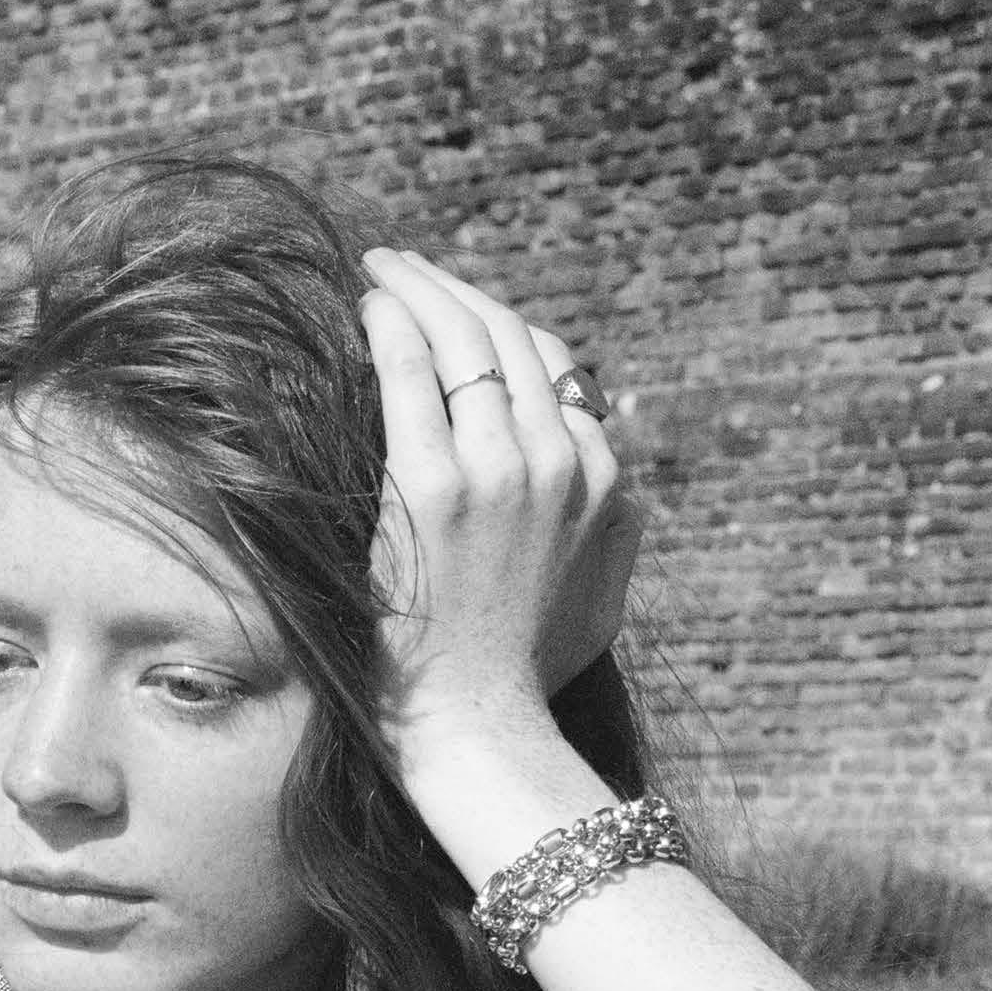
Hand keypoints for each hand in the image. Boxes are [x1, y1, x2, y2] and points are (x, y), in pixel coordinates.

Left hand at [359, 250, 641, 792]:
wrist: (480, 724)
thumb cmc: (524, 675)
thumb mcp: (597, 598)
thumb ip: (614, 535)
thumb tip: (624, 498)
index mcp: (601, 478)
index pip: (553, 365)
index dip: (499, 324)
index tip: (456, 309)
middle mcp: (559, 459)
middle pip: (509, 336)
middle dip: (453, 289)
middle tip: (404, 266)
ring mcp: (497, 469)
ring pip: (462, 341)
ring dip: (417, 289)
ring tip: (380, 270)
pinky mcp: (433, 487)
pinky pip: (410, 374)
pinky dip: (390, 325)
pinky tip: (368, 303)